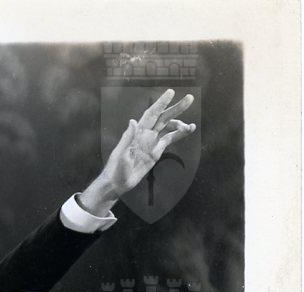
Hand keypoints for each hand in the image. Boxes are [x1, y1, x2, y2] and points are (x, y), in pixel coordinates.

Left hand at [83, 88, 196, 210]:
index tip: (171, 92)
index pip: (151, 114)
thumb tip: (133, 121)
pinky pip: (170, 139)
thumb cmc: (116, 168)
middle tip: (190, 98)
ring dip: (180, 123)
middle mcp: (146, 134)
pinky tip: (189, 129)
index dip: (161, 103)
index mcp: (137, 132)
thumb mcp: (121, 154)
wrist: (118, 183)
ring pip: (168, 127)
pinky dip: (180, 134)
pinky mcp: (156, 151)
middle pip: (163, 117)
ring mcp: (152, 142)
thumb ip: (128, 138)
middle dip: (176, 108)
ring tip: (190, 127)